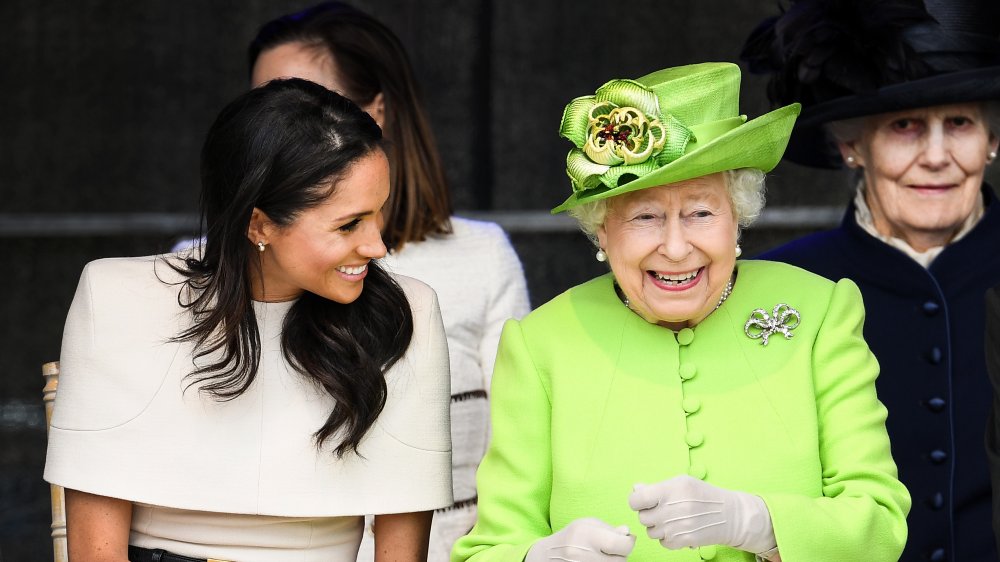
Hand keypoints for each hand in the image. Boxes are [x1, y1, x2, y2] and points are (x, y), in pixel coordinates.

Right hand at [525, 518, 635, 561]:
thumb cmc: (571, 536)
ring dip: (614, 561)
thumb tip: (627, 533)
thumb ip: (609, 528)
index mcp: (586, 535)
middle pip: (621, 560)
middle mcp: (584, 554)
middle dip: (622, 553)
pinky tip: (597, 560)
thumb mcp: (587, 524)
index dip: (629, 542)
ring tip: (603, 554)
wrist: (549, 555)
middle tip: (613, 547)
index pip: (622, 545)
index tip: (626, 538)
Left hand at [628, 475, 775, 554]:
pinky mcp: (681, 542)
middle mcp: (671, 510)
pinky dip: (667, 537)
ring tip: (672, 518)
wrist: (729, 515)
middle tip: (663, 509)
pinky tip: (678, 528)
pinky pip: (662, 542)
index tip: (644, 500)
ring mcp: (675, 528)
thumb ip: (656, 487)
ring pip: (651, 531)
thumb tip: (636, 489)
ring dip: (658, 526)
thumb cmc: (704, 495)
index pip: (636, 500)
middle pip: (642, 517)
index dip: (637, 500)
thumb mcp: (682, 482)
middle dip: (649, 513)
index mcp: (669, 491)